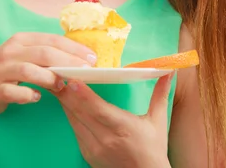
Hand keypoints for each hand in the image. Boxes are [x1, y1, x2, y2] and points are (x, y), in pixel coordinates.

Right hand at [0, 32, 96, 114]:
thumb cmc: (4, 70)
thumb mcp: (22, 54)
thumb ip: (45, 54)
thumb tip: (78, 57)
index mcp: (21, 40)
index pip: (52, 40)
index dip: (74, 48)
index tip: (92, 57)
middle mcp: (11, 52)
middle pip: (44, 53)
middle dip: (68, 62)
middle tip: (85, 71)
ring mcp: (1, 70)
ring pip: (30, 70)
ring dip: (49, 78)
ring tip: (62, 84)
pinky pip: (15, 92)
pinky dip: (29, 95)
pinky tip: (37, 97)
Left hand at [55, 73, 173, 167]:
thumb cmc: (153, 149)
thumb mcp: (158, 120)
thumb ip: (160, 94)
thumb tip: (168, 71)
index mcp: (124, 128)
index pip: (99, 110)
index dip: (84, 95)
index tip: (73, 80)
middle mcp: (106, 139)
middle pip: (80, 113)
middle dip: (67, 94)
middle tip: (57, 75)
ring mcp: (94, 149)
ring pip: (74, 121)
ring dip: (65, 103)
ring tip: (57, 85)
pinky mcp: (87, 154)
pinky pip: (75, 130)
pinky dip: (70, 115)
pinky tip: (66, 102)